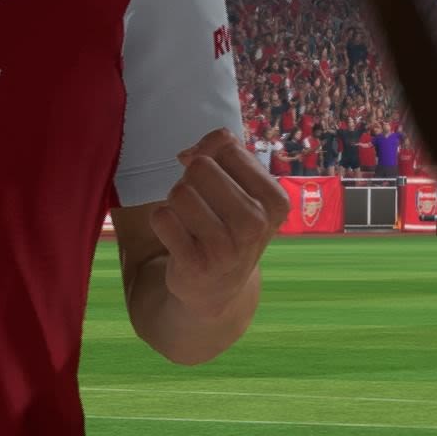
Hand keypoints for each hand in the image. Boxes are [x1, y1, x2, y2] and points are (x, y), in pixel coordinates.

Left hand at [134, 130, 283, 309]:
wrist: (217, 287)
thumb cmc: (226, 224)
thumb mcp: (241, 188)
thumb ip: (221, 151)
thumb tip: (188, 154)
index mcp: (274, 199)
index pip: (227, 147)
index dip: (207, 154)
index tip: (211, 177)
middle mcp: (256, 222)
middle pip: (199, 167)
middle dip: (190, 180)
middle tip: (199, 204)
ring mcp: (228, 246)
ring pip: (179, 192)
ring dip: (175, 202)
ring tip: (189, 222)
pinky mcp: (196, 264)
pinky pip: (162, 218)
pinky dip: (162, 221)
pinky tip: (178, 237)